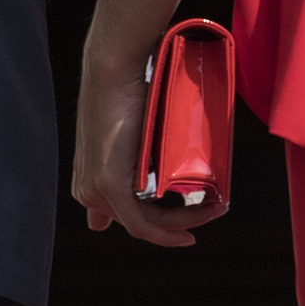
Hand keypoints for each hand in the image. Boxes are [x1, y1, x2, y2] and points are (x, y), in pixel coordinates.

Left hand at [72, 60, 227, 246]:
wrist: (115, 71)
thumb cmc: (128, 93)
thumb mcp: (134, 130)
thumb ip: (140, 151)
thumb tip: (157, 165)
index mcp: (90, 180)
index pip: (125, 215)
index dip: (157, 226)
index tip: (186, 223)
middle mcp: (88, 191)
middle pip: (141, 222)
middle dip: (182, 222)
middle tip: (215, 207)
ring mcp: (96, 190)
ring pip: (145, 225)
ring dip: (184, 223)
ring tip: (216, 208)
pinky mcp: (110, 185)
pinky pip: (140, 224)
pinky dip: (167, 233)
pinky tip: (188, 234)